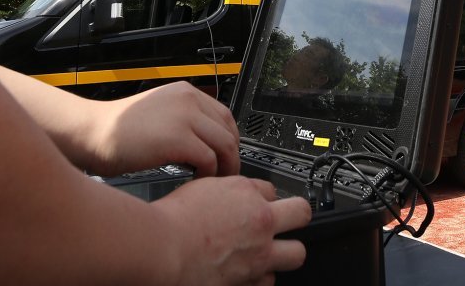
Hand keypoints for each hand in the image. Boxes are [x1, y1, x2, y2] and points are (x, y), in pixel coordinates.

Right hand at [88, 81, 240, 176]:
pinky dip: (209, 173)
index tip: (228, 156)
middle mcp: (188, 99)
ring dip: (225, 166)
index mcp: (185, 92)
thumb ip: (184, 119)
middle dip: (232, 155)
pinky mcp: (178, 138)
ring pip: (224, 144)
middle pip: (229, 130)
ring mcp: (184, 117)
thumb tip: (207, 141)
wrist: (93, 132)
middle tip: (226, 173)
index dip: (231, 139)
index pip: (224, 115)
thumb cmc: (118, 130)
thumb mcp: (159, 112)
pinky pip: (209, 158)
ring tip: (217, 181)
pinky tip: (199, 181)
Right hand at [153, 176, 310, 285]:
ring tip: (266, 253)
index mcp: (245, 193)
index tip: (260, 202)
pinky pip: (268, 282)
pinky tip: (248, 273)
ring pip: (296, 254)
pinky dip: (260, 278)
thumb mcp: (199, 189)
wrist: (162, 250)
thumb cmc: (171, 220)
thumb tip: (228, 195)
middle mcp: (259, 222)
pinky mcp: (250, 281)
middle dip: (295, 217)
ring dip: (282, 253)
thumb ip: (223, 192)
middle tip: (284, 222)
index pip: (272, 189)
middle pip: (302, 214)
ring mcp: (258, 254)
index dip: (264, 197)